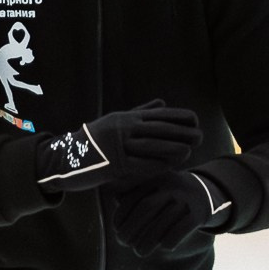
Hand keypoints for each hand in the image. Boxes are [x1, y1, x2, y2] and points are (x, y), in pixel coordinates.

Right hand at [35, 101, 199, 191]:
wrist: (68, 157)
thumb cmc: (96, 139)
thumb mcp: (117, 121)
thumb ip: (141, 112)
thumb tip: (163, 103)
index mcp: (127, 118)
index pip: (158, 115)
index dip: (178, 117)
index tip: (195, 120)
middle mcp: (123, 128)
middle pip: (158, 128)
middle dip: (181, 132)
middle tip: (200, 135)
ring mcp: (118, 146)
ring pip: (150, 146)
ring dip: (172, 148)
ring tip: (189, 151)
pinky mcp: (114, 165)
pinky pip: (139, 164)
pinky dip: (156, 165)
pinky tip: (170, 166)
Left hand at [114, 172, 229, 255]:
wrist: (204, 193)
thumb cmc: (167, 195)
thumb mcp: (151, 188)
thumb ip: (132, 195)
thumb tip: (115, 212)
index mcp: (155, 178)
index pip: (133, 196)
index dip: (121, 215)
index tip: (116, 230)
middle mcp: (171, 185)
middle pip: (146, 207)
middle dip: (131, 228)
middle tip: (123, 243)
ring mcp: (186, 199)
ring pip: (162, 221)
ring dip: (147, 241)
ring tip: (139, 252)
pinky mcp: (198, 214)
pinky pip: (180, 230)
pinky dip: (169, 241)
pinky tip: (163, 247)